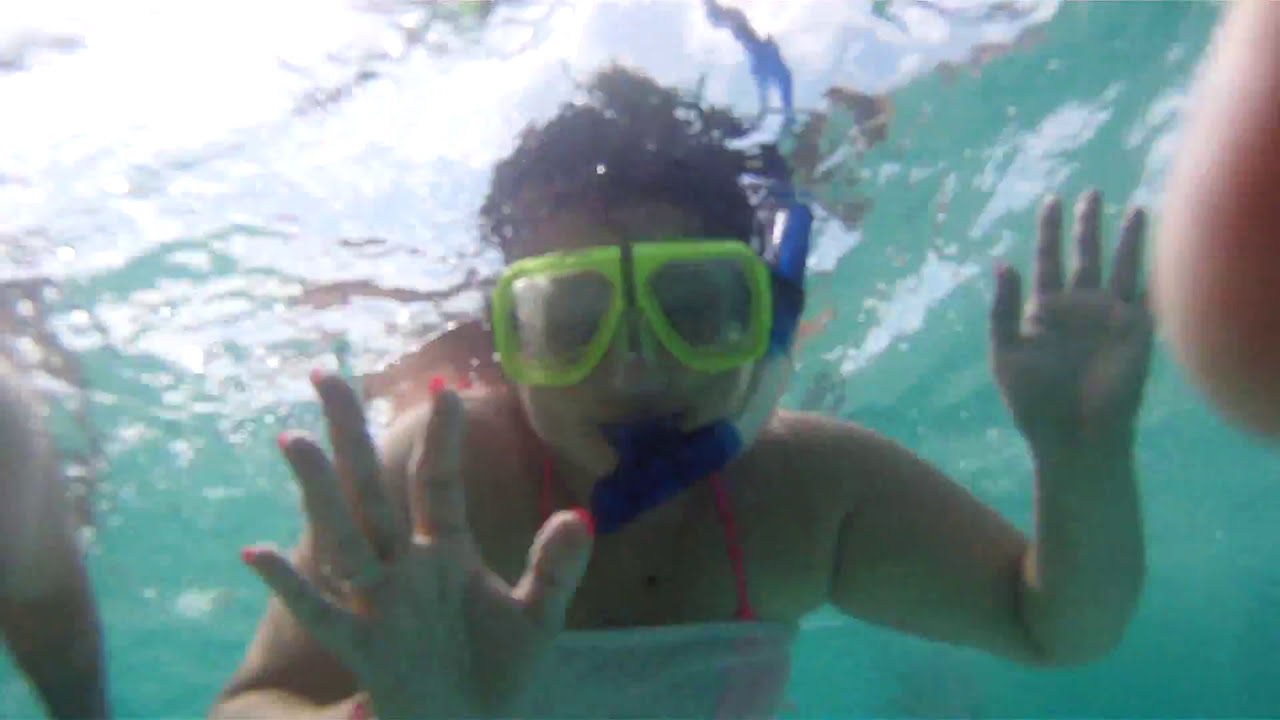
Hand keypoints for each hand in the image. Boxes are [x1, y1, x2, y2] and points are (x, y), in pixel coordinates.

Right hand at [241, 373, 593, 718]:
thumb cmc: (497, 672)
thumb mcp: (539, 616)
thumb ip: (556, 567)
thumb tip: (582, 514)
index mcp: (446, 551)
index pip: (437, 481)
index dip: (440, 437)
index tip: (441, 385)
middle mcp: (406, 566)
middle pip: (373, 490)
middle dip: (351, 435)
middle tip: (326, 374)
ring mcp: (383, 603)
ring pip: (345, 537)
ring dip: (321, 491)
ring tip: (294, 438)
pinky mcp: (368, 648)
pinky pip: (324, 613)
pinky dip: (289, 586)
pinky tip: (255, 553)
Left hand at [990, 190, 1153, 449]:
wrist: (1072, 436)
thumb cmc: (1034, 401)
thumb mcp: (1006, 352)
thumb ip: (1002, 309)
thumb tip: (1002, 261)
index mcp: (1044, 312)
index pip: (1048, 261)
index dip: (1049, 232)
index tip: (1051, 200)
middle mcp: (1078, 310)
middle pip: (1085, 257)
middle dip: (1087, 226)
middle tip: (1089, 192)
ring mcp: (1108, 320)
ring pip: (1121, 268)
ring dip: (1128, 240)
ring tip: (1136, 208)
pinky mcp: (1136, 333)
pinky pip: (1149, 296)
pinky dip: (1157, 273)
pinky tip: (1165, 251)